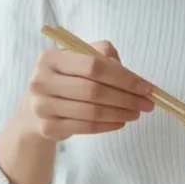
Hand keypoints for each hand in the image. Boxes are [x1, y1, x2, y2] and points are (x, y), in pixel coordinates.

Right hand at [23, 41, 154, 141]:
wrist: (37, 108)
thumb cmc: (67, 79)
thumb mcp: (81, 59)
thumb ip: (104, 56)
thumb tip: (132, 75)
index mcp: (51, 58)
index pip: (93, 66)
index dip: (123, 77)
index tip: (146, 87)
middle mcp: (41, 81)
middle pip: (93, 90)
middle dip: (126, 98)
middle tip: (147, 104)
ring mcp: (42, 106)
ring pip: (91, 111)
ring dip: (120, 113)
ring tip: (136, 113)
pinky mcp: (48, 128)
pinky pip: (86, 127)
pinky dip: (108, 126)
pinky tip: (121, 122)